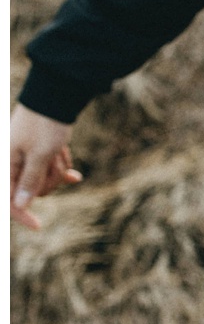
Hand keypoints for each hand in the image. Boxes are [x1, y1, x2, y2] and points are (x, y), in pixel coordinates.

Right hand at [11, 104, 80, 229]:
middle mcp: (12, 161)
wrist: (56, 97)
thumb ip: (30, 180)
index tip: (37, 226)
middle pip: (32, 190)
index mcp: (6, 163)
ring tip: (58, 150)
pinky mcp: (39, 153)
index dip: (21, 214)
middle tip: (53, 160)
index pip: (8, 198)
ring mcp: (26, 158)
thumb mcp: (40, 155)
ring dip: (57, 170)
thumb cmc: (46, 125)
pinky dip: (61, 169)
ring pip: (45, 180)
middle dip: (48, 181)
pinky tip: (76, 177)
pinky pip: (51, 171)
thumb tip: (21, 204)